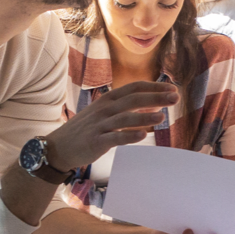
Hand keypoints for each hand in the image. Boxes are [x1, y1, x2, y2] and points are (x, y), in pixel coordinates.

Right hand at [46, 81, 176, 168]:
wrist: (59, 147)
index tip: (172, 88)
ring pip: (125, 118)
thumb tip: (154, 105)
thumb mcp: (105, 112)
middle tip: (175, 98)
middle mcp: (105, 109)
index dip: (154, 87)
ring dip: (145, 117)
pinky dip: (129, 136)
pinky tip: (144, 135)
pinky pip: (115, 137)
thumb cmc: (87, 129)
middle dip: (155, 97)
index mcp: (108, 99)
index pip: (134, 88)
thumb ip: (128, 108)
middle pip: (133, 99)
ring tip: (162, 117)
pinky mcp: (96, 141)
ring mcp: (100, 125)